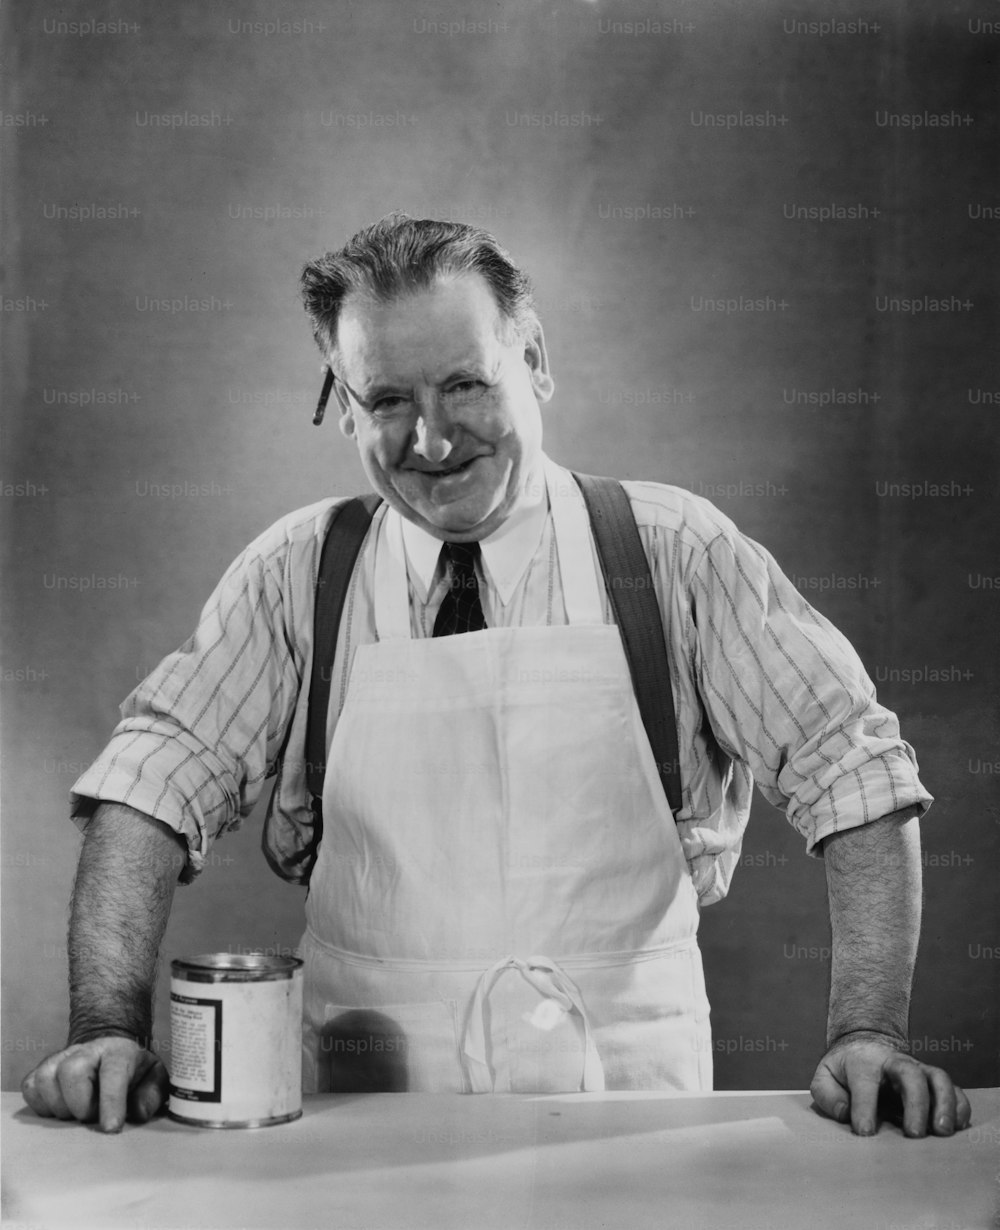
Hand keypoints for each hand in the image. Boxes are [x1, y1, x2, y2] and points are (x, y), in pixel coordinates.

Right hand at [21, 1035, 168, 1131]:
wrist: (107, 1052)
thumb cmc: (131, 1071)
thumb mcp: (152, 1078)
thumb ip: (152, 1094)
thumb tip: (138, 1113)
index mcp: (118, 1051)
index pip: (113, 1071)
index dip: (111, 1100)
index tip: (111, 1127)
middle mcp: (86, 1050)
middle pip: (72, 1071)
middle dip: (81, 1104)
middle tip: (91, 1115)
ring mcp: (60, 1058)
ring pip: (46, 1079)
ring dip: (60, 1106)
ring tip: (76, 1112)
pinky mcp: (41, 1070)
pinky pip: (31, 1088)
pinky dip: (43, 1105)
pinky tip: (61, 1108)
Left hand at [810, 1030, 971, 1136]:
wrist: (866, 1045)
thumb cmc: (845, 1070)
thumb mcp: (825, 1076)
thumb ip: (827, 1094)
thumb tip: (844, 1112)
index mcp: (863, 1061)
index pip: (865, 1081)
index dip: (864, 1107)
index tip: (865, 1132)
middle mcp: (894, 1062)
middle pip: (910, 1074)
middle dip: (915, 1104)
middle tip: (913, 1134)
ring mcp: (917, 1070)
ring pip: (938, 1078)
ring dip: (945, 1104)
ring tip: (943, 1131)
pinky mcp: (933, 1081)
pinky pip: (954, 1089)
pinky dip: (960, 1107)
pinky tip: (957, 1128)